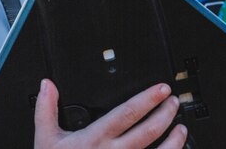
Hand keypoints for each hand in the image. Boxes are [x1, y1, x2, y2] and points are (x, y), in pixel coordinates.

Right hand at [33, 78, 186, 148]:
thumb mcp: (45, 139)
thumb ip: (46, 109)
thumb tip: (47, 84)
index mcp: (96, 138)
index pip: (128, 113)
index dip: (148, 99)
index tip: (161, 89)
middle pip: (148, 131)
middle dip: (165, 114)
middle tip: (174, 102)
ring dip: (174, 141)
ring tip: (180, 128)